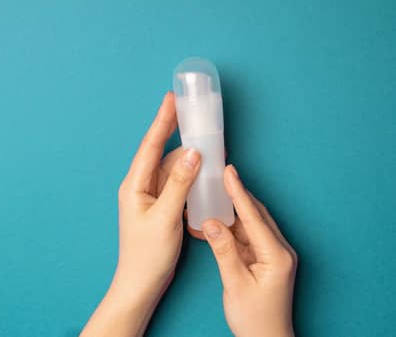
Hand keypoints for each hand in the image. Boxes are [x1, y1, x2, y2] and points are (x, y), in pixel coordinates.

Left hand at [82, 92, 200, 335]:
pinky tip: (203, 167)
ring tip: (206, 137)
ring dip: (188, 153)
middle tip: (193, 110)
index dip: (163, 120)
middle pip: (161, 150)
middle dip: (177, 130)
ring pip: (171, 166)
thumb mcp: (166, 217)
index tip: (172, 98)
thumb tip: (194, 153)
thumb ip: (180, 183)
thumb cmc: (148, 254)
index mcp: (134, 185)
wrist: (141, 282)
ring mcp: (150, 196)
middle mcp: (139, 186)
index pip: (150, 145)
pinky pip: (176, 181)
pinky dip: (190, 172)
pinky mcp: (160, 206)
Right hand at [199, 165, 296, 336]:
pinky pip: (246, 237)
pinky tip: (213, 223)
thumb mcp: (234, 283)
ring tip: (212, 194)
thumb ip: (223, 250)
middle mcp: (279, 251)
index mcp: (276, 255)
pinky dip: (229, 229)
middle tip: (220, 174)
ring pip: (250, 224)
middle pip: (255, 215)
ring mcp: (273, 256)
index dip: (238, 192)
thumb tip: (210, 222)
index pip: (253, 216)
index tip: (228, 171)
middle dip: (236, 194)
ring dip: (231, 211)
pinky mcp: (265, 261)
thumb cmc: (254, 318)